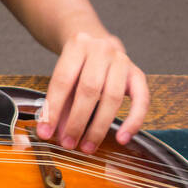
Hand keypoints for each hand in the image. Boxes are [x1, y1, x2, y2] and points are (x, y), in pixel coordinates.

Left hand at [36, 31, 147, 152]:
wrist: (97, 41)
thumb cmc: (77, 64)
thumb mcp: (63, 77)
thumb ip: (59, 103)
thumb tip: (52, 133)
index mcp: (77, 46)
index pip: (62, 82)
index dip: (53, 110)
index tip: (45, 132)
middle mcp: (102, 50)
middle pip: (89, 89)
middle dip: (77, 121)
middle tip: (68, 144)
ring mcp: (122, 61)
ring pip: (113, 97)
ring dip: (99, 127)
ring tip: (88, 146)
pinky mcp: (138, 74)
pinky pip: (141, 100)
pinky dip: (133, 121)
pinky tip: (122, 138)